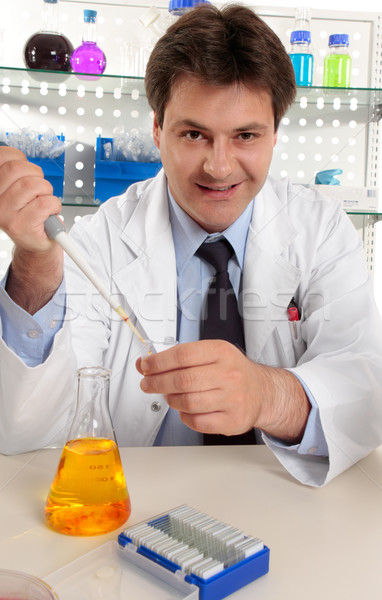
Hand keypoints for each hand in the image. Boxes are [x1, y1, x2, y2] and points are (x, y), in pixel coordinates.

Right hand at [0, 147, 63, 312]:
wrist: (36, 242)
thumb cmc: (30, 213)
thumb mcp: (17, 188)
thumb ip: (15, 172)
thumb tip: (19, 158)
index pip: (3, 157)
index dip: (21, 159)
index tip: (26, 171)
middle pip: (17, 168)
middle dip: (36, 174)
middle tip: (39, 189)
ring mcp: (5, 214)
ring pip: (32, 184)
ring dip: (46, 190)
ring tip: (43, 202)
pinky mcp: (21, 226)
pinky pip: (45, 203)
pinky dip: (54, 205)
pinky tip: (49, 212)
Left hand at [136, 339, 309, 440]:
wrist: (262, 392)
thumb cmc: (232, 371)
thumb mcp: (210, 354)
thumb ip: (178, 357)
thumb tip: (145, 364)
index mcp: (221, 352)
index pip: (182, 355)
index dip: (158, 362)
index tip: (145, 366)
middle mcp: (229, 374)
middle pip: (182, 380)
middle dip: (157, 382)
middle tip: (148, 383)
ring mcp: (232, 399)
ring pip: (187, 402)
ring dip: (171, 400)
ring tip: (169, 395)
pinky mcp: (232, 420)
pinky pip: (197, 421)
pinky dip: (185, 416)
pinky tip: (186, 409)